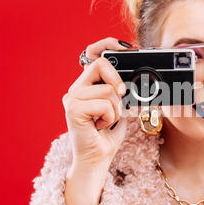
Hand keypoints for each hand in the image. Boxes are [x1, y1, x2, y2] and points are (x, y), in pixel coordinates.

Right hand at [62, 37, 130, 168]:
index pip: (93, 55)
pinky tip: (100, 126)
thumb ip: (120, 92)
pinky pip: (104, 104)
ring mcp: (72, 98)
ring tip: (106, 121)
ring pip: (108, 89)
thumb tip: (132, 81)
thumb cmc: (107, 136)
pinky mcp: (73, 109)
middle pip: (101, 64)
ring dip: (116, 109)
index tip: (124, 47)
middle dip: (117, 84)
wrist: (97, 159)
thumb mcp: (119, 109)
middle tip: (119, 100)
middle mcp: (76, 89)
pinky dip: (110, 117)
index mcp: (86, 86)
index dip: (106, 45)